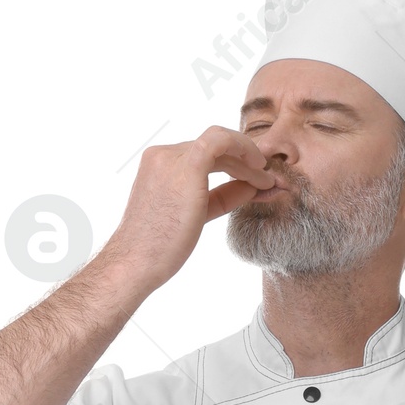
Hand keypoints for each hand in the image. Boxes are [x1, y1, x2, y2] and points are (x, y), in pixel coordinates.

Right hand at [106, 126, 277, 294]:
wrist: (136, 262)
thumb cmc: (160, 248)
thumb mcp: (196, 216)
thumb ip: (220, 198)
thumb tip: (251, 188)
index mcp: (160, 165)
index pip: (204, 156)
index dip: (233, 164)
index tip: (254, 180)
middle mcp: (163, 154)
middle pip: (214, 148)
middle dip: (244, 161)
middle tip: (268, 180)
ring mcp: (172, 157)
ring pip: (220, 144)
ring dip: (248, 160)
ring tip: (267, 180)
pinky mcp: (187, 166)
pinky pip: (221, 141)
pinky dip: (243, 149)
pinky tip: (259, 167)